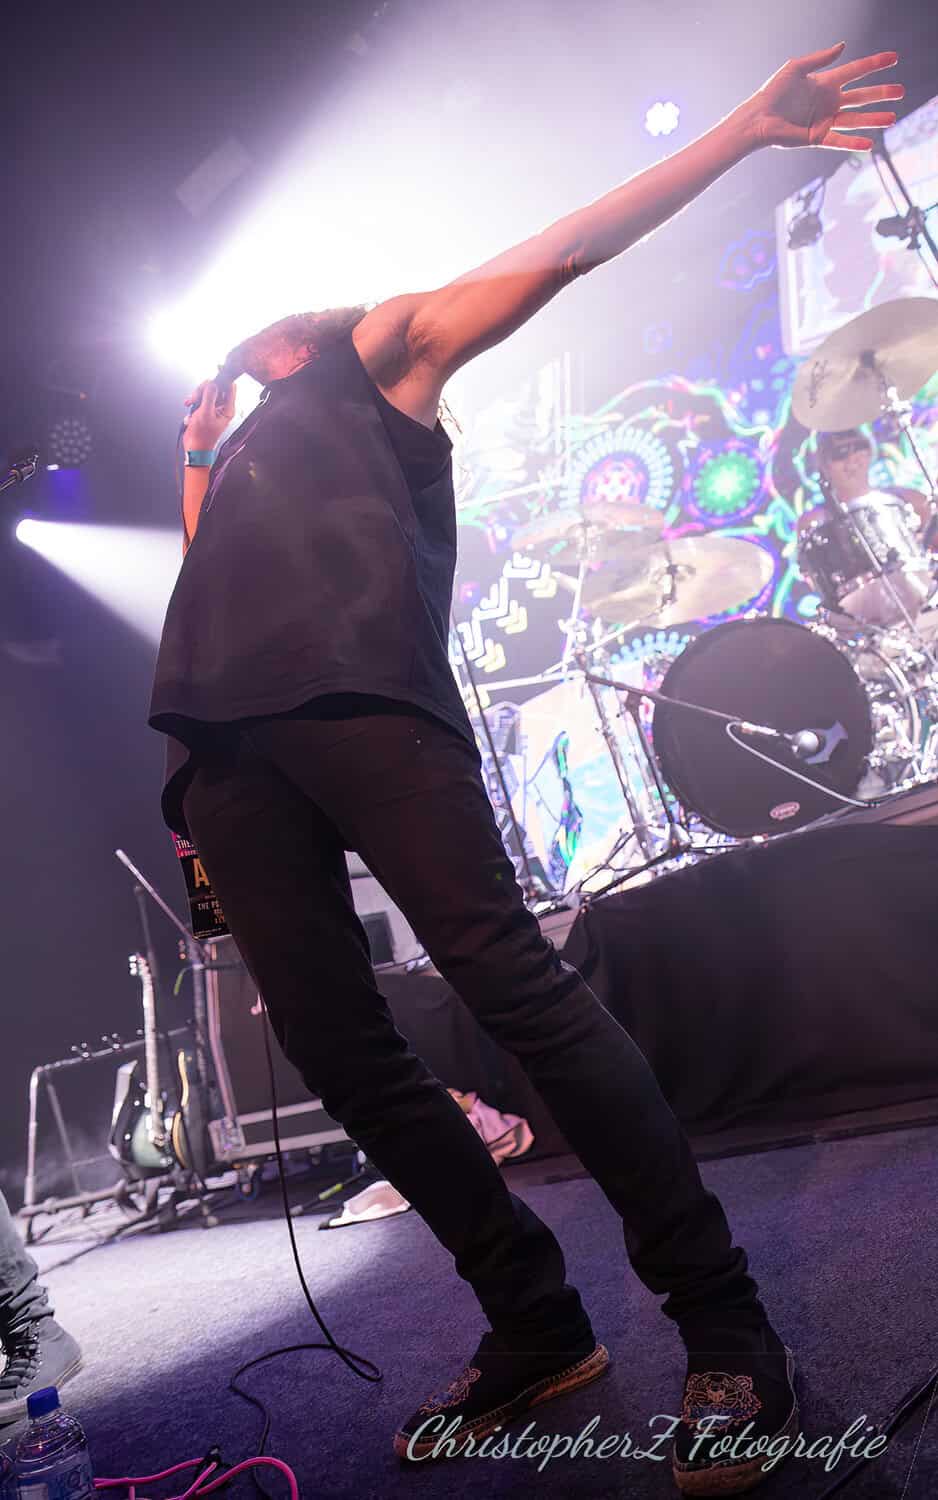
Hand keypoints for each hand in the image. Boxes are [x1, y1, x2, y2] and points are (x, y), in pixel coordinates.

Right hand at [182, 379, 236, 450]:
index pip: (230, 387)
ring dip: (197, 394)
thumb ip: (209, 396)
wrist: (194, 447)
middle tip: (196, 396)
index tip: (216, 371)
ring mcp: (213, 407)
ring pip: (206, 391)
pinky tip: (189, 405)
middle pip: (216, 386)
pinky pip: (200, 398)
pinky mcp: (205, 409)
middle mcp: (222, 407)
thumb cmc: (202, 436)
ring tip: (190, 403)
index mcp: (228, 409)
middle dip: (204, 388)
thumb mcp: (206, 414)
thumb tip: (212, 383)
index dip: (223, 378)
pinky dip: (194, 400)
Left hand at [745, 42, 902, 151]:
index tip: (893, 58)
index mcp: (825, 83)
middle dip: (881, 93)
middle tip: (900, 91)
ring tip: (893, 117)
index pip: (856, 71)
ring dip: (874, 118)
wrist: (758, 118)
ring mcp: (824, 120)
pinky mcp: (817, 137)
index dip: (874, 64)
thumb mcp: (796, 68)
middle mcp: (828, 102)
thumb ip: (820, 59)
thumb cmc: (773, 91)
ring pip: (855, 119)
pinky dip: (853, 142)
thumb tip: (843, 46)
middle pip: (861, 96)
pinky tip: (870, 143)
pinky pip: (839, 140)